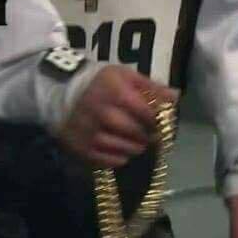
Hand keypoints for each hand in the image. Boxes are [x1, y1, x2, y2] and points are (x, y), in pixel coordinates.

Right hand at [57, 65, 176, 168]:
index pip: (147, 113)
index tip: (159, 121)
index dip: (157, 120)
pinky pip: (111, 161)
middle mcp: (101, 114)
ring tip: (136, 140)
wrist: (61, 93)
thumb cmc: (101, 83)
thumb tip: (175, 97)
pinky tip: (121, 148)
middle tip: (149, 134)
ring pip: (126, 149)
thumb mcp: (125, 76)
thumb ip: (151, 87)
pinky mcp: (82, 149)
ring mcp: (90, 134)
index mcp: (115, 92)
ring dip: (136, 147)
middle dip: (148, 135)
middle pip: (137, 133)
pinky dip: (121, 157)